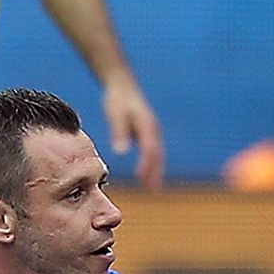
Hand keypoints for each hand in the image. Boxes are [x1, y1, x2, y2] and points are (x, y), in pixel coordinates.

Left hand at [102, 75, 163, 189]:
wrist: (122, 84)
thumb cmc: (117, 100)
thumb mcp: (115, 114)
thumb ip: (118, 133)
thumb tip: (120, 153)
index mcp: (147, 125)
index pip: (149, 149)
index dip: (147, 165)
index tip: (142, 180)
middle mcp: (153, 129)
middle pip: (157, 154)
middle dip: (156, 172)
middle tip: (153, 189)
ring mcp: (153, 130)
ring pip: (157, 153)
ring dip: (156, 170)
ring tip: (153, 187)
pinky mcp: (149, 131)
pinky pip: (153, 151)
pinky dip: (152, 163)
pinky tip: (146, 173)